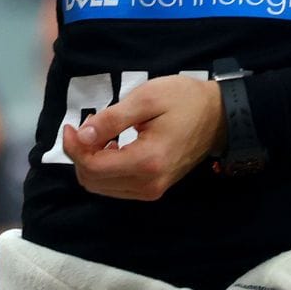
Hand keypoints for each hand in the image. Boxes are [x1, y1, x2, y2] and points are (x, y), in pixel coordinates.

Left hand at [60, 73, 225, 200]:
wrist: (219, 116)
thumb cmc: (183, 100)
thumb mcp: (146, 99)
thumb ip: (111, 119)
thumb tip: (82, 135)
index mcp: (147, 162)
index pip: (93, 168)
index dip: (74, 147)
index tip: (71, 125)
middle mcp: (149, 184)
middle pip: (94, 182)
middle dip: (80, 155)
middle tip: (81, 127)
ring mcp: (153, 190)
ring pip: (102, 187)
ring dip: (91, 162)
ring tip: (96, 134)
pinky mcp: (154, 188)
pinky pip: (117, 186)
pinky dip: (105, 168)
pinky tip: (109, 146)